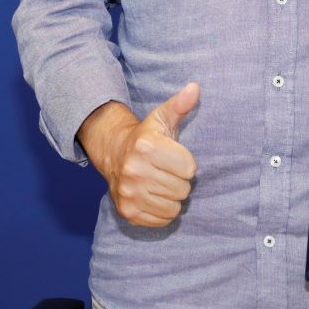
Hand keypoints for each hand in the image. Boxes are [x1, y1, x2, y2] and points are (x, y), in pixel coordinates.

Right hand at [80, 83, 199, 226]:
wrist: (114, 154)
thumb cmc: (147, 137)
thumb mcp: (162, 118)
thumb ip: (180, 105)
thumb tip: (195, 88)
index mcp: (146, 147)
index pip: (189, 168)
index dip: (186, 163)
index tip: (174, 157)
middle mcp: (134, 171)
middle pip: (183, 189)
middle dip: (179, 181)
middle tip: (166, 171)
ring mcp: (129, 193)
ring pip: (174, 207)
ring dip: (172, 197)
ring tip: (160, 183)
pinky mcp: (128, 212)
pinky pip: (163, 220)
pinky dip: (163, 211)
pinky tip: (154, 196)